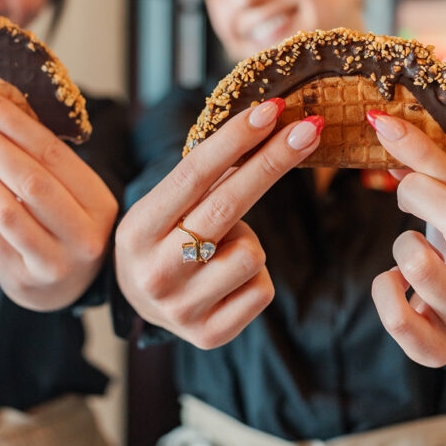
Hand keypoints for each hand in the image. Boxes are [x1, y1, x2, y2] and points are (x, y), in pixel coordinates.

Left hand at [0, 85, 118, 310]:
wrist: (61, 289)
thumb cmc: (59, 227)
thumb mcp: (66, 194)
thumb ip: (35, 160)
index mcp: (98, 201)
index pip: (52, 152)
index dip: (13, 120)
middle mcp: (84, 233)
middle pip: (30, 178)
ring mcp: (55, 261)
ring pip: (6, 208)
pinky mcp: (23, 278)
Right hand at [115, 99, 322, 349]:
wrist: (140, 303)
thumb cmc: (162, 239)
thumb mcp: (164, 207)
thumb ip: (204, 178)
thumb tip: (267, 125)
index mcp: (137, 230)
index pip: (193, 175)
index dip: (234, 140)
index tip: (271, 111)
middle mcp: (155, 271)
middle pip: (228, 205)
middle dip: (273, 161)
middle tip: (308, 130)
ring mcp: (182, 308)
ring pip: (252, 253)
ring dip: (249, 241)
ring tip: (222, 248)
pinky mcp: (209, 334)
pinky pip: (261, 289)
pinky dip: (254, 277)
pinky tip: (228, 280)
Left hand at [366, 111, 445, 366]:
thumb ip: (434, 170)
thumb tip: (385, 125)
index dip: (421, 155)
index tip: (383, 124)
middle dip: (416, 192)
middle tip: (403, 190)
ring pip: (417, 264)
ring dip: (400, 244)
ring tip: (410, 249)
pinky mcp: (437, 352)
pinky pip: (395, 314)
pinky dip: (384, 288)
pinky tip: (397, 281)